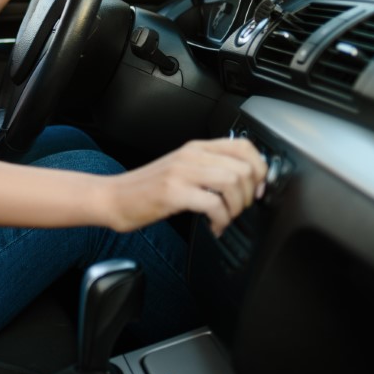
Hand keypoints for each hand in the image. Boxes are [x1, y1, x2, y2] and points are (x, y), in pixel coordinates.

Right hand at [105, 137, 267, 236]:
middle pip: (244, 167)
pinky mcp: (173, 193)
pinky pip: (214, 204)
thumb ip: (208, 169)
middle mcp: (190, 156)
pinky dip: (221, 220)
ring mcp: (181, 173)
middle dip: (250, 194)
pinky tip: (214, 226)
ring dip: (237, 208)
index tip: (257, 187)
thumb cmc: (146, 189)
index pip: (244, 146)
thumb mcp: (180, 170)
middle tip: (240, 208)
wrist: (113, 197)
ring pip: (233, 182)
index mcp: (195, 148)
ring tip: (226, 218)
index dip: (260, 168)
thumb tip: (244, 181)